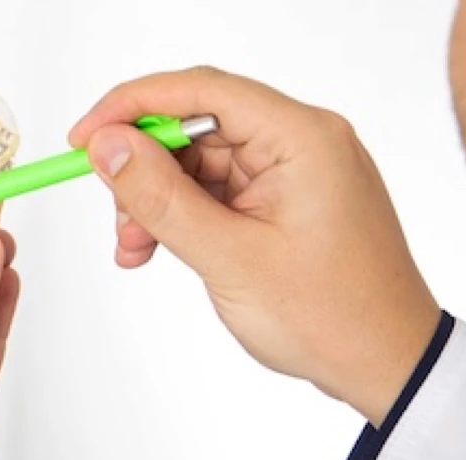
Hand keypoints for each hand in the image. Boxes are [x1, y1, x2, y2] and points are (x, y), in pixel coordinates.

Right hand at [70, 66, 441, 425]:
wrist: (382, 362)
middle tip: (117, 216)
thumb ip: (162, 197)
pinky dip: (179, 214)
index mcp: (302, 139)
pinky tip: (157, 247)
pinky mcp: (283, 198)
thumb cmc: (331, 315)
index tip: (83, 138)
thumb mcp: (229, 256)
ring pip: (196, 161)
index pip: (202, 92)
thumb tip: (107, 147)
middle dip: (142, 168)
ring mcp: (293, 170)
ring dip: (155, 200)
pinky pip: (214, 188)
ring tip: (137, 247)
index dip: (132, 106)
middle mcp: (301, 142)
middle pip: (194, 126)